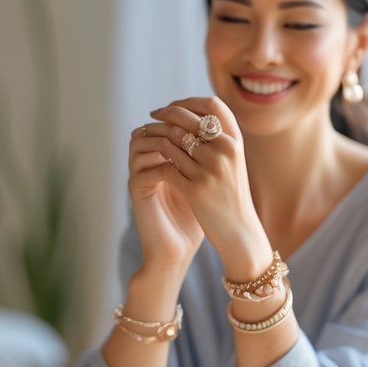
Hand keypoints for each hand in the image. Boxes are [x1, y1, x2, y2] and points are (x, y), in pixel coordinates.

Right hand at [128, 120, 204, 272]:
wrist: (177, 250)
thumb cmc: (194, 220)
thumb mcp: (205, 186)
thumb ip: (209, 161)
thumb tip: (231, 136)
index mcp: (160, 158)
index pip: (165, 124)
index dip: (183, 117)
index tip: (208, 121)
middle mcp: (145, 163)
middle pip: (151, 127)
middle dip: (174, 124)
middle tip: (197, 128)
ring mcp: (138, 174)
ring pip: (141, 142)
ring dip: (166, 139)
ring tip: (190, 146)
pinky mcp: (137, 189)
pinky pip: (142, 166)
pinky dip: (162, 162)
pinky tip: (183, 166)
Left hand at [139, 97, 270, 278]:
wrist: (239, 232)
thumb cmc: (232, 196)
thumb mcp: (233, 162)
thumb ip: (218, 139)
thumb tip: (191, 113)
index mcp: (235, 142)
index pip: (212, 105)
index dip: (188, 101)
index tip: (171, 107)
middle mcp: (225, 151)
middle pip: (187, 119)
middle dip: (164, 114)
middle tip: (151, 118)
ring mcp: (211, 170)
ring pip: (172, 141)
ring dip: (155, 136)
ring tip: (145, 138)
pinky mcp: (196, 190)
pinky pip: (167, 166)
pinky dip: (155, 161)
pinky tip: (150, 162)